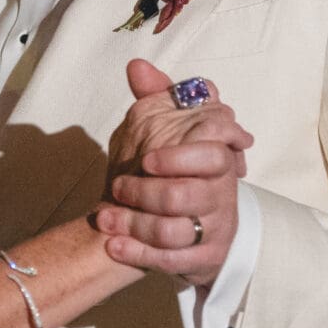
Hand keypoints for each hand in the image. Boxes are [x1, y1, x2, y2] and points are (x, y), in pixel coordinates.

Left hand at [96, 59, 251, 282]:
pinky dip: (139, 253)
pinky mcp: (204, 258)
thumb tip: (137, 67)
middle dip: (143, 193)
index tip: (144, 160)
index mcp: (217, 158)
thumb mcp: (167, 129)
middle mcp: (222, 193)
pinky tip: (114, 245)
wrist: (191, 222)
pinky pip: (172, 261)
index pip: (212, 154)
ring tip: (105, 218)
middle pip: (184, 194)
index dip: (178, 157)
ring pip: (175, 230)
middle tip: (116, 187)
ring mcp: (215, 228)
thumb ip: (158, 97)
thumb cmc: (176, 169)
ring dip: (134, 224)